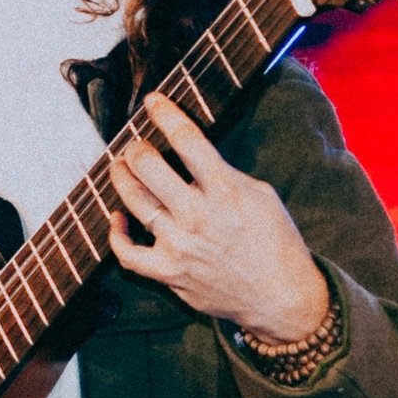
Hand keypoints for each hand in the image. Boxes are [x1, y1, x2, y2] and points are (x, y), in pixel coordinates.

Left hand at [108, 92, 332, 346]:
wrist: (280, 296)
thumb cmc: (275, 242)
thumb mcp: (261, 195)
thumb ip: (226, 174)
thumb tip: (195, 158)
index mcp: (225, 189)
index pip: (187, 139)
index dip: (165, 113)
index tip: (153, 101)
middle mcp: (198, 214)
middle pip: (148, 166)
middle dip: (135, 148)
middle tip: (135, 145)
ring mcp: (180, 244)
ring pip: (134, 201)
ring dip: (121, 178)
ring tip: (120, 168)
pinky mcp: (170, 272)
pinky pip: (129, 253)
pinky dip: (116, 234)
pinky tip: (117, 217)